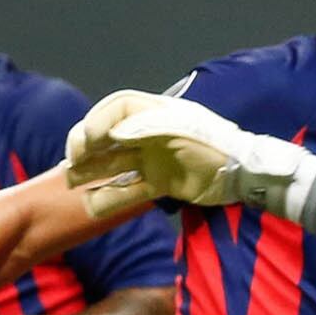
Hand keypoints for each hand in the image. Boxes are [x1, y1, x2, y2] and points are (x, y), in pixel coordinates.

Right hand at [64, 89, 312, 217]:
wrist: (243, 172)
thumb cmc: (214, 143)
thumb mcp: (180, 129)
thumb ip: (145, 128)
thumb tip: (111, 134)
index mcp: (155, 112)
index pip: (116, 108)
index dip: (98, 120)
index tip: (89, 138)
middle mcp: (149, 134)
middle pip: (108, 136)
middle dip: (86, 147)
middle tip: (72, 161)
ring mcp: (153, 160)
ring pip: (113, 165)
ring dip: (92, 173)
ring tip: (72, 182)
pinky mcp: (159, 185)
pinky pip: (128, 192)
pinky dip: (110, 199)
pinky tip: (93, 206)